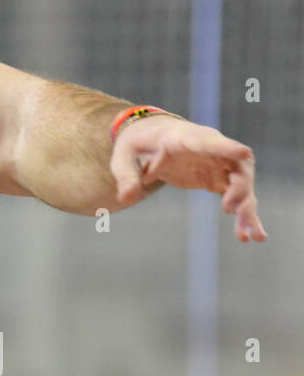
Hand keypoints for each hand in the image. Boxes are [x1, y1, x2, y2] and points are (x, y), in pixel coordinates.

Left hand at [111, 114, 265, 241]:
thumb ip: (125, 176)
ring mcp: (218, 164)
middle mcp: (210, 149)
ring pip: (242, 185)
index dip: (226, 147)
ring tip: (250, 236)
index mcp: (185, 139)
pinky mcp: (219, 179)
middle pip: (236, 166)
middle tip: (229, 209)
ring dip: (247, 209)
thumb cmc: (137, 145)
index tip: (243, 153)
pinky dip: (245, 215)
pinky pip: (238, 197)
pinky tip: (251, 236)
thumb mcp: (123, 158)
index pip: (208, 142)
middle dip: (239, 187)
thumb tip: (126, 198)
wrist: (151, 139)